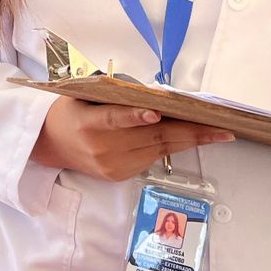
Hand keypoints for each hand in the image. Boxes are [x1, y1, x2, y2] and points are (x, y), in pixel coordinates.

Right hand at [30, 97, 231, 180]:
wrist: (50, 144)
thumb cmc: (72, 110)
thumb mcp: (85, 96)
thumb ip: (115, 95)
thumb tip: (157, 94)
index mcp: (88, 122)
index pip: (113, 119)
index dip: (135, 116)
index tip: (156, 112)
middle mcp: (101, 147)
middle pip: (150, 137)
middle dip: (189, 130)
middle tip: (220, 126)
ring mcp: (111, 165)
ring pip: (158, 149)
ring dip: (190, 140)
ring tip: (217, 133)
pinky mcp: (119, 176)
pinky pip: (151, 158)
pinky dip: (173, 146)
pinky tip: (193, 139)